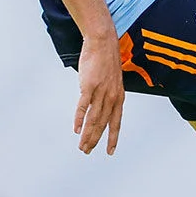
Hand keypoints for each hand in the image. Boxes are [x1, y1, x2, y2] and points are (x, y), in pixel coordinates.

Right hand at [74, 33, 125, 155]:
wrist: (103, 44)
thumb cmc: (105, 63)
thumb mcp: (111, 82)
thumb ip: (107, 96)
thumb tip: (99, 106)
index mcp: (119, 97)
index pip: (116, 122)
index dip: (113, 137)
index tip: (110, 151)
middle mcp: (112, 97)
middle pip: (103, 124)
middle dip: (96, 140)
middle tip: (87, 152)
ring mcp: (101, 92)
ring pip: (94, 118)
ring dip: (87, 134)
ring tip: (82, 146)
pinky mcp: (89, 86)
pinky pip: (84, 106)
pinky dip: (80, 119)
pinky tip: (76, 129)